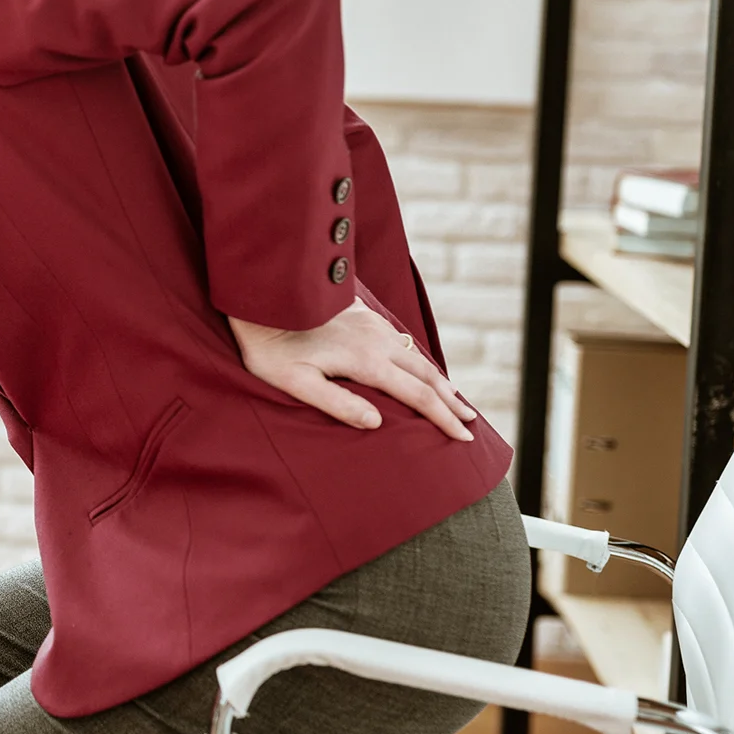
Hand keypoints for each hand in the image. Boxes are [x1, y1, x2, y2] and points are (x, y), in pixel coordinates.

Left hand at [227, 299, 477, 440]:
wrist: (261, 294)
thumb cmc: (269, 347)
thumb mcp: (294, 382)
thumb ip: (336, 403)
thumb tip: (377, 423)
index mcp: (366, 361)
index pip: (418, 396)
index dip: (444, 420)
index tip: (465, 439)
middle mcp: (377, 340)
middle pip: (426, 375)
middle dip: (452, 402)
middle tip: (472, 422)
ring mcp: (371, 324)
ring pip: (416, 356)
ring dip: (438, 379)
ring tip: (454, 398)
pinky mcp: (361, 314)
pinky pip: (400, 340)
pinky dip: (418, 359)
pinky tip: (415, 365)